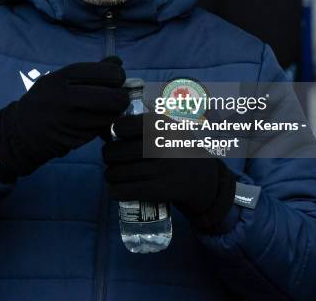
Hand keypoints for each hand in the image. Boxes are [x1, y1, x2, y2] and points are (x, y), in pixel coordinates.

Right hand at [0, 57, 128, 178]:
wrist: (20, 130)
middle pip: (114, 97)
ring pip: (110, 117)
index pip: (106, 72)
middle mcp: (65, 98)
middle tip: (118, 98)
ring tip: (104, 110)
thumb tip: (118, 62)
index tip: (116, 78)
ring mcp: (70, 121)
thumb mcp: (60, 78)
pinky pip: (100, 131)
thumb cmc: (45, 99)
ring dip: (113, 114)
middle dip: (121, 97)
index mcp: (62, 78)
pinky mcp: (74, 140)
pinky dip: (101, 127)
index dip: (118, 75)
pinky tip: (92, 122)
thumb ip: (89, 71)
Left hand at [103, 114, 235, 229]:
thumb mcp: (171, 129)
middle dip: (109, 155)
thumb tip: (107, 128)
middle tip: (109, 157)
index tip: (114, 134)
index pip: (127, 125)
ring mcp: (163, 168)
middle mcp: (164, 144)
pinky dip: (116, 191)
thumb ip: (147, 125)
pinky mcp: (162, 190)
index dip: (116, 130)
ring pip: (120, 172)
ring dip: (110, 174)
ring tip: (111, 174)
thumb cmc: (180, 151)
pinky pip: (128, 190)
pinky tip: (115, 189)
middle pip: (119, 150)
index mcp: (165, 125)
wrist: (208, 181)